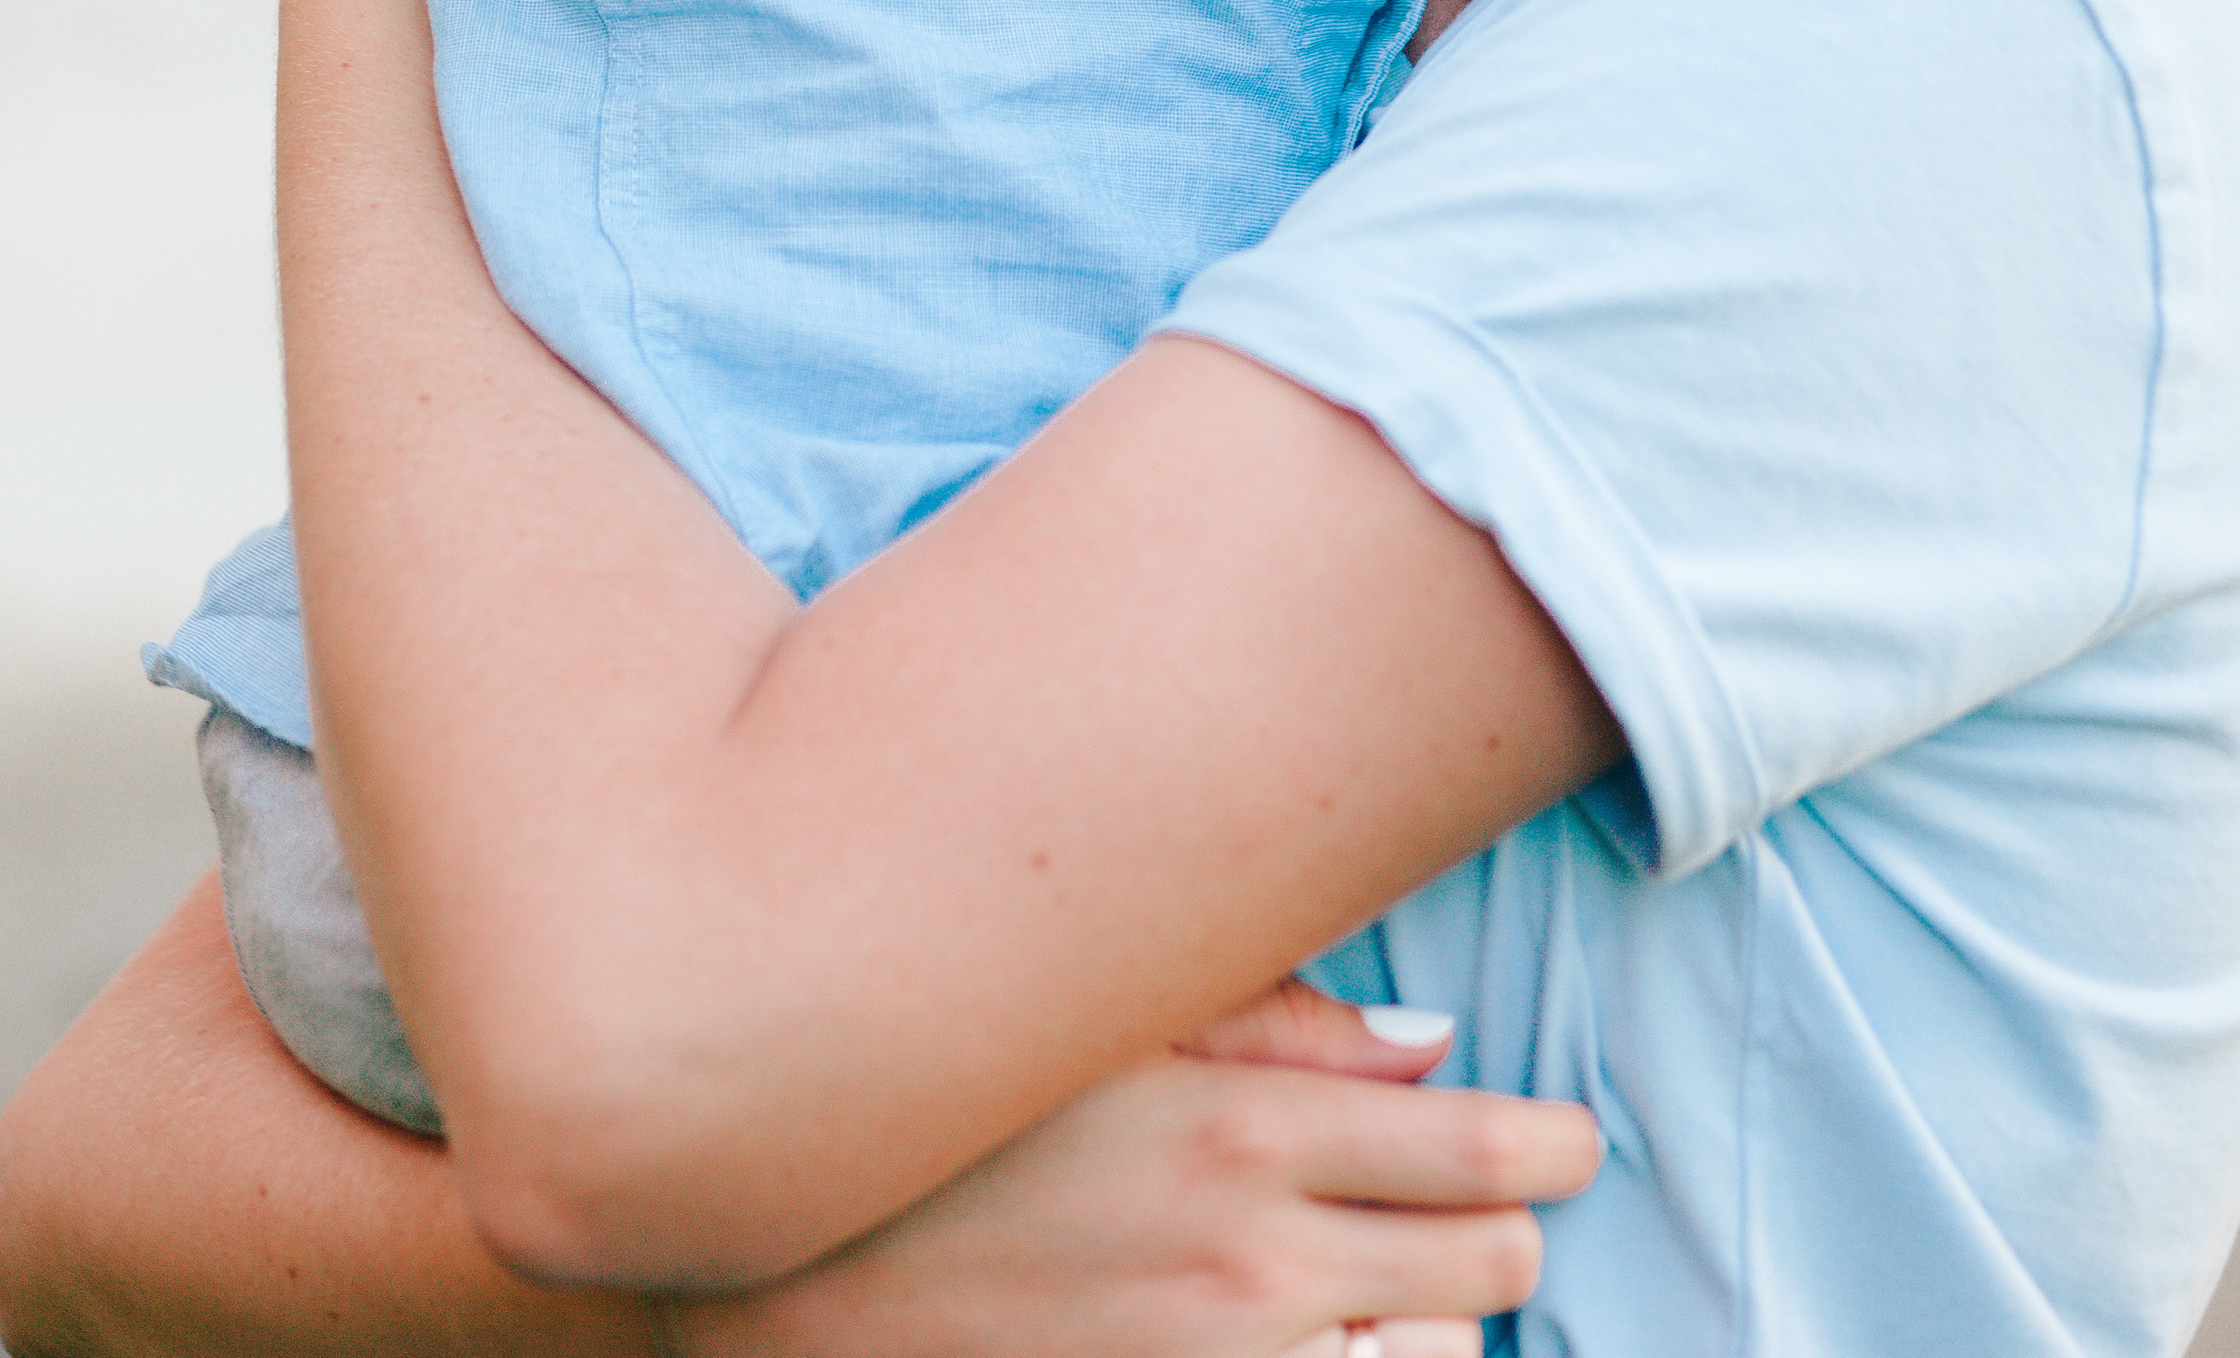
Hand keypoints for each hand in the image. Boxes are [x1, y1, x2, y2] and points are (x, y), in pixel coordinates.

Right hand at [678, 1009, 1596, 1357]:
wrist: (793, 1269)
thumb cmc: (953, 1114)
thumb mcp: (1107, 1022)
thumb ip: (1280, 1023)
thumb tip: (1434, 1049)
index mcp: (1248, 1132)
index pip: (1493, 1152)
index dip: (1554, 1144)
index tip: (1556, 1135)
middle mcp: (1258, 1267)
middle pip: (1495, 1264)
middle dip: (1498, 1223)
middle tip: (1463, 1191)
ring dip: (1433, 1318)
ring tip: (1383, 1273)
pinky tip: (1322, 1334)